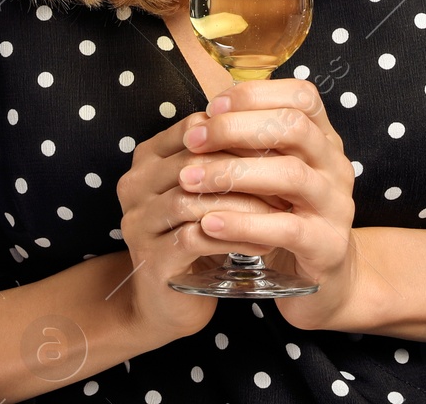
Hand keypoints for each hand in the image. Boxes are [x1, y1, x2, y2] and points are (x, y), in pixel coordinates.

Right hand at [115, 108, 289, 344]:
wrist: (166, 302)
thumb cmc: (194, 233)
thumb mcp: (205, 188)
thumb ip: (224, 156)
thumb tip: (278, 124)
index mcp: (147, 157)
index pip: (196, 128)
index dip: (240, 134)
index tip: (281, 146)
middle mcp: (134, 185)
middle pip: (196, 161)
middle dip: (247, 168)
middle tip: (290, 176)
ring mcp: (138, 223)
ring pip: (197, 200)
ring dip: (245, 205)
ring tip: (283, 210)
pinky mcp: (152, 260)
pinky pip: (199, 238)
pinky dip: (236, 237)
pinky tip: (265, 242)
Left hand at [179, 77, 363, 332]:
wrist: (325, 279)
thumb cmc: (286, 215)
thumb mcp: (272, 174)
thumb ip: (250, 146)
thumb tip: (199, 121)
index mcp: (324, 139)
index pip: (302, 96)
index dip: (256, 94)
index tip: (213, 106)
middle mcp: (335, 165)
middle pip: (294, 127)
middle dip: (236, 128)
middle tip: (193, 141)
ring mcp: (336, 205)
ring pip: (290, 175)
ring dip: (233, 173)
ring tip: (190, 180)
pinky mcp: (327, 245)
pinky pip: (285, 228)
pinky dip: (243, 223)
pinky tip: (209, 223)